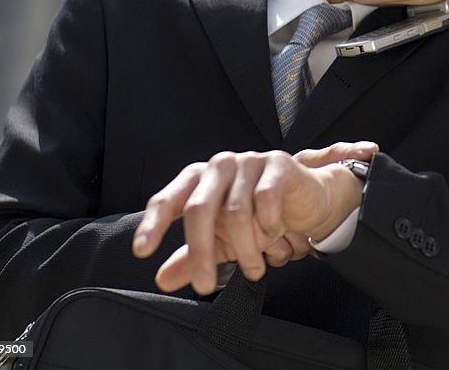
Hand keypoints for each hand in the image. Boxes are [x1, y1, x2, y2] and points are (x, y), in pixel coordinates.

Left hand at [132, 141, 376, 294]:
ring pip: (235, 211)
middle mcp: (219, 166)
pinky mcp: (277, 163)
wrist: (306, 200)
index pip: (168, 199)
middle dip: (201, 252)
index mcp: (199, 179)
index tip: (142, 251)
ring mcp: (248, 161)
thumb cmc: (259, 216)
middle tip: (204, 286)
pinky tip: (273, 234)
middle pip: (199, 208)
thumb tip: (162, 279)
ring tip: (254, 270)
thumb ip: (193, 257)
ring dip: (244, 248)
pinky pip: (265, 197)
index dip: (153, 224)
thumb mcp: (222, 242)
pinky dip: (267, 223)